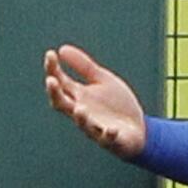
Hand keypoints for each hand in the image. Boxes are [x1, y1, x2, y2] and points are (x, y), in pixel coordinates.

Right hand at [44, 44, 145, 158]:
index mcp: (78, 96)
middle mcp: (82, 112)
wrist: (138, 127)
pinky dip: (108, 134)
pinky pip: (107, 138)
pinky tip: (112, 129)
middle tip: (51, 81)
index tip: (50, 54)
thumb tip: (61, 48)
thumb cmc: (116, 104)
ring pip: (83, 124)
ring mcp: (95, 127)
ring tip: (80, 108)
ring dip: (81, 117)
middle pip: (62, 104)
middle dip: (55, 93)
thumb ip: (84, 67)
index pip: (60, 82)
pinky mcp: (111, 139)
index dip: (53, 69)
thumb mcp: (103, 80)